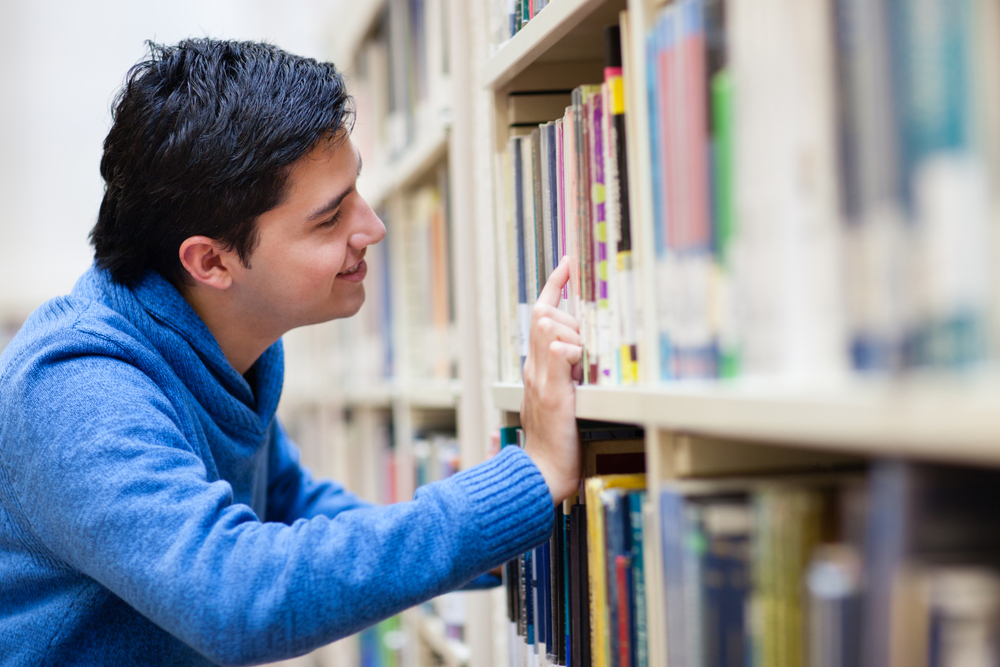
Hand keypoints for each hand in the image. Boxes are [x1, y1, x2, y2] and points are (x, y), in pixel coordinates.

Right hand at [520, 257, 582, 503]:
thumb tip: (578, 346)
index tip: (566, 263)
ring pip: (551, 329)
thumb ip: (566, 369)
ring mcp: (541, 380)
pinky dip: (568, 349)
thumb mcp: (563, 396)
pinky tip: (576, 359)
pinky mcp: (552, 395)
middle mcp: (534, 368)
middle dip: (572, 318)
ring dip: (575, 337)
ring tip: (584, 368)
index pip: (541, 315)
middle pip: (548, 317)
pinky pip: (557, 355)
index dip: (553, 287)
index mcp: (536, 367)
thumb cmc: (557, 441)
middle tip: (586, 349)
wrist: (542, 473)